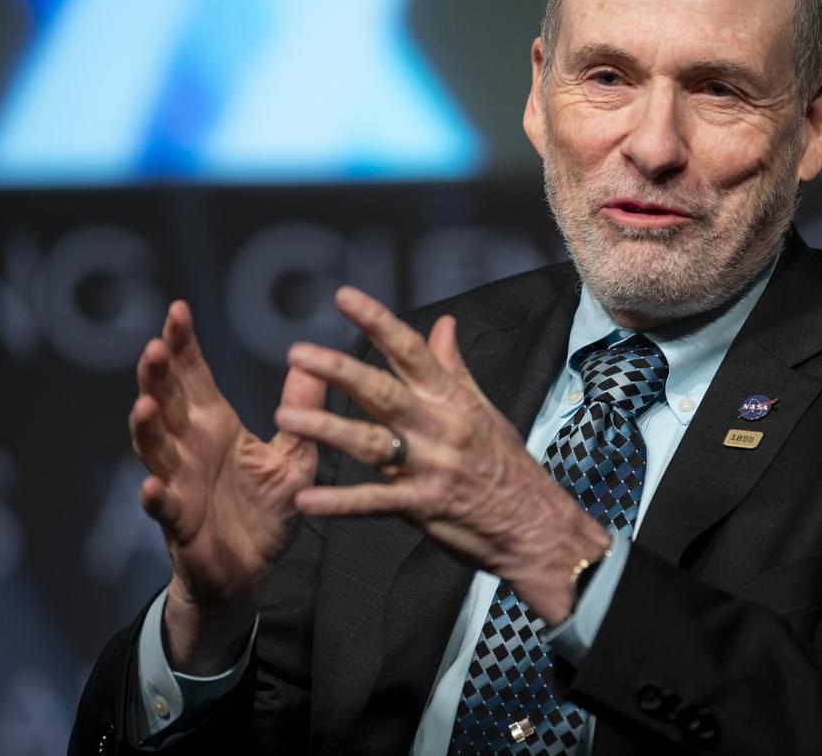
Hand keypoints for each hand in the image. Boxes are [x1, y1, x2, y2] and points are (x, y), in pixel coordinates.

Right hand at [130, 301, 325, 669]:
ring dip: (146, 428)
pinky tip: (151, 482)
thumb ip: (300, 412)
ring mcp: (179, 483)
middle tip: (154, 346)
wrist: (252, 570)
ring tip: (145, 405)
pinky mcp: (179, 522)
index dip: (183, 345)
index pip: (193, 376)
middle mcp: (190, 447)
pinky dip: (155, 495)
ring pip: (155, 449)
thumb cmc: (267, 509)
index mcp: (215, 425)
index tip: (178, 309)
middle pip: (166, 402)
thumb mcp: (295, 456)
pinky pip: (163, 507)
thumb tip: (312, 360)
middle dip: (157, 375)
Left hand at [274, 286, 609, 625]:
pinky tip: (307, 499)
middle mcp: (440, 427)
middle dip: (339, 370)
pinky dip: (340, 503)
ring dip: (327, 429)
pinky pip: (376, 502)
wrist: (535, 525)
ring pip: (372, 442)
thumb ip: (454, 368)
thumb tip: (443, 323)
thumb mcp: (484, 410)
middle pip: (383, 391)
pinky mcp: (424, 507)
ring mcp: (431, 467)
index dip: (378, 321)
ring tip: (286, 418)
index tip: (344, 297)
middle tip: (297, 352)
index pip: (412, 351)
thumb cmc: (507, 464)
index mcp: (452, 399)